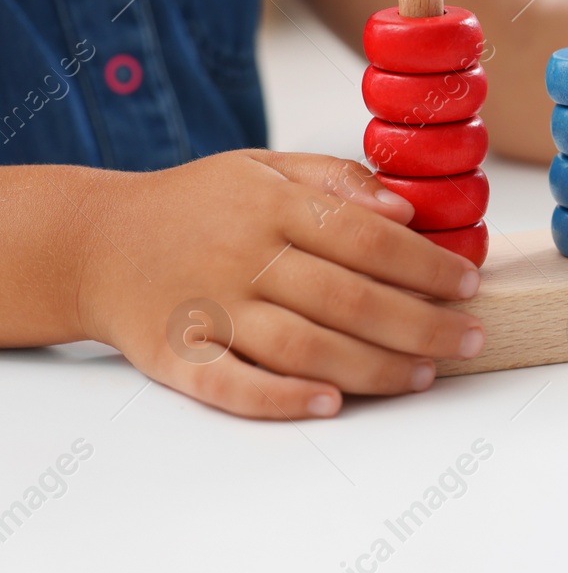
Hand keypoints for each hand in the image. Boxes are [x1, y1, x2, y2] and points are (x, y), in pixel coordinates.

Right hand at [71, 150, 484, 418]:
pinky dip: (282, 398)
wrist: (93, 242)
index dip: (426, 264)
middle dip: (421, 323)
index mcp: (271, 207)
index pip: (368, 236)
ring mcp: (209, 310)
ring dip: (372, 367)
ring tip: (424, 375)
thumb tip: (405, 209)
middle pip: (348, 298)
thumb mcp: (264, 168)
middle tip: (469, 338)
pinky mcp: (177, 357)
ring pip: (304, 347)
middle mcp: (243, 257)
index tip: (468, 284)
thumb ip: (336, 180)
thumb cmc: (197, 206)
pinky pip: (233, 386)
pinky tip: (331, 404)